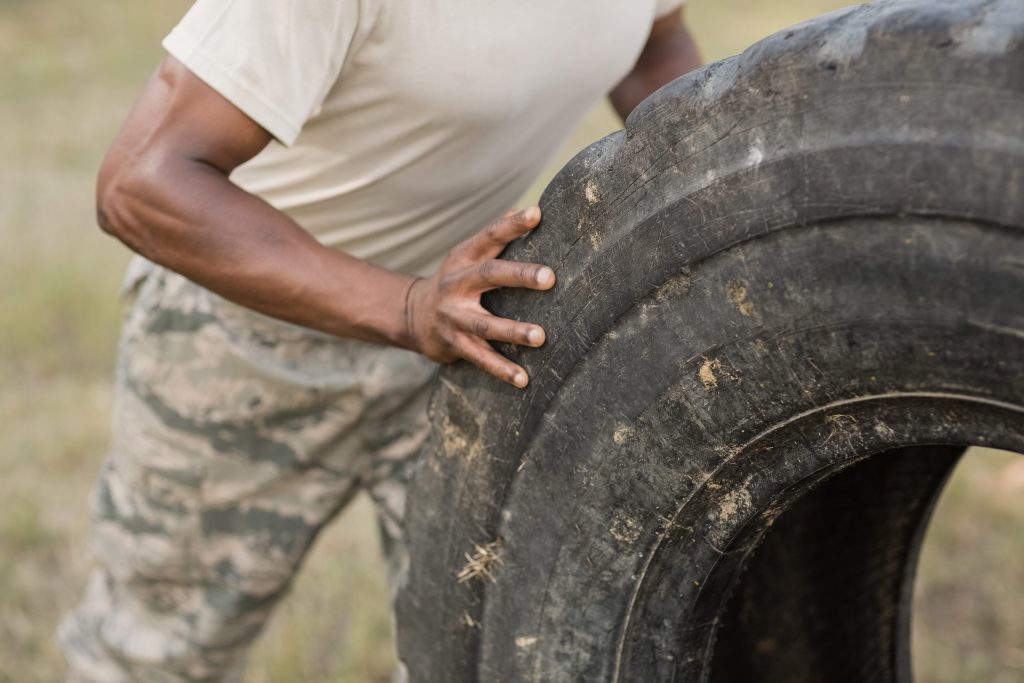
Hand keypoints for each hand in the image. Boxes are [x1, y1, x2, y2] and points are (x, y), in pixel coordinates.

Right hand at [406, 207, 554, 387]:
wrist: (413, 316)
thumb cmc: (456, 280)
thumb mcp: (468, 255)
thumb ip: (496, 238)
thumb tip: (530, 210)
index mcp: (464, 258)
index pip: (489, 237)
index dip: (511, 225)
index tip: (536, 214)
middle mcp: (457, 285)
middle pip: (489, 276)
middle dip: (520, 276)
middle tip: (550, 277)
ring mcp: (455, 317)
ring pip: (485, 325)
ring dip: (513, 330)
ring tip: (540, 336)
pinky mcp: (455, 345)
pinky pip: (481, 359)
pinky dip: (501, 370)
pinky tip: (524, 379)